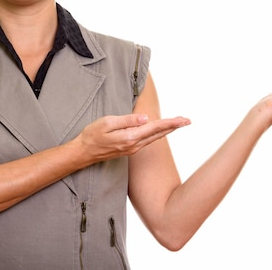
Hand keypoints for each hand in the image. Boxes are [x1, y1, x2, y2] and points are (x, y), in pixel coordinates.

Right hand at [76, 114, 190, 161]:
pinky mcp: (129, 149)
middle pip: (159, 134)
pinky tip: (161, 130)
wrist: (83, 153)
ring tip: (179, 123)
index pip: (154, 128)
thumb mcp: (107, 123)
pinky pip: (148, 140)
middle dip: (174, 126)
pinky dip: (158, 133)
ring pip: (155, 138)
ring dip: (168, 130)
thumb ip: (127, 120)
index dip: (170, 123)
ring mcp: (132, 149)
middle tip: (188, 120)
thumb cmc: (92, 135)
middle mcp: (134, 145)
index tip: (183, 119)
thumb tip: (145, 118)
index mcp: (130, 138)